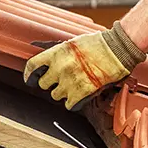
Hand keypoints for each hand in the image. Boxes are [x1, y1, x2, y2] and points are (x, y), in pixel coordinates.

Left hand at [23, 21, 145, 110]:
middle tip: (63, 79)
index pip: (32, 67)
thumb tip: (47, 62)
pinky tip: (81, 93)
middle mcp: (60, 67)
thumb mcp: (73, 43)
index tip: (31, 79)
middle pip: (44, 84)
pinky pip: (69, 105)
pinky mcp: (81, 92)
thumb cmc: (98, 44)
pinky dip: (74, 102)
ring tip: (76, 84)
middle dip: (52, 83)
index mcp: (57, 53)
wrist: (117, 49)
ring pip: (56, 95)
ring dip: (64, 92)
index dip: (30, 75)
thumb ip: (59, 53)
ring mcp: (70, 81)